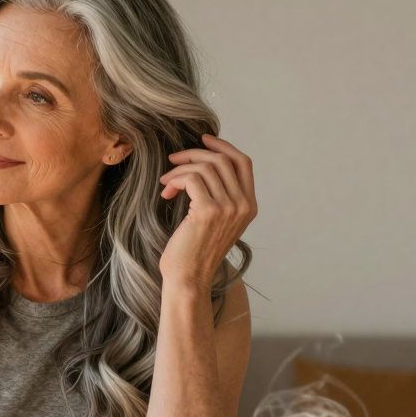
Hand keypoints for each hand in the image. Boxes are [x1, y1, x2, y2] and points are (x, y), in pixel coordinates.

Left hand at [158, 134, 257, 288]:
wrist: (188, 278)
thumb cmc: (194, 250)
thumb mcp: (215, 220)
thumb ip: (219, 196)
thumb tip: (203, 165)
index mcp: (249, 206)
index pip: (243, 162)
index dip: (223, 146)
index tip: (202, 139)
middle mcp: (243, 205)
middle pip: (222, 160)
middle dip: (194, 154)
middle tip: (173, 161)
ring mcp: (228, 208)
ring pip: (205, 167)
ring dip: (179, 169)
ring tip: (166, 182)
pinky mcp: (208, 211)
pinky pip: (191, 178)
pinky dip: (175, 179)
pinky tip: (166, 191)